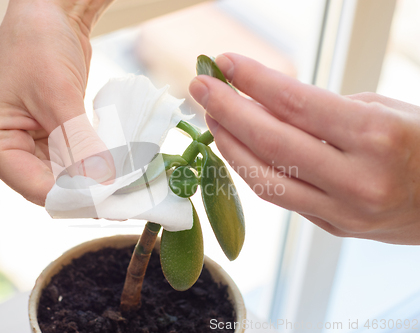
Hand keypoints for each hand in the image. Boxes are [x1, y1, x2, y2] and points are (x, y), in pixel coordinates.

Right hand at [0, 0, 115, 205]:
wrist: (48, 17)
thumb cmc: (38, 43)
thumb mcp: (59, 96)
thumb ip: (79, 144)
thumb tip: (102, 182)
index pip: (36, 187)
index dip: (75, 198)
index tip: (110, 201)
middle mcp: (3, 151)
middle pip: (50, 187)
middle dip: (87, 191)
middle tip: (124, 197)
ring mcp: (24, 147)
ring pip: (64, 178)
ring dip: (93, 180)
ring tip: (125, 183)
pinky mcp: (45, 141)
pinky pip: (72, 162)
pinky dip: (93, 165)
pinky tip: (115, 168)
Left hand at [189, 53, 419, 244]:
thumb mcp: (383, 110)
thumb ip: (322, 113)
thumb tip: (264, 105)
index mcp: (377, 136)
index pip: (295, 104)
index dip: (253, 81)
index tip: (224, 63)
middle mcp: (357, 178)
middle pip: (271, 142)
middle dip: (227, 110)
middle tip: (200, 88)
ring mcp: (344, 210)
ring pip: (266, 179)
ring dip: (230, 145)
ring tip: (211, 118)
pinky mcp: (335, 227)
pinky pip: (281, 196)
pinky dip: (252, 169)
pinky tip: (237, 148)